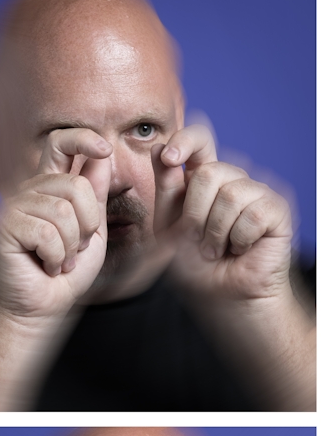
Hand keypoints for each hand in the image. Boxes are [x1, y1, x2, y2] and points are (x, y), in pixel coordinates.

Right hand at [0, 129, 110, 319]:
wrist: (39, 308)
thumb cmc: (64, 272)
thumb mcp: (92, 229)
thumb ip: (95, 194)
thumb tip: (102, 156)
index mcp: (47, 187)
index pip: (59, 144)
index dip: (82, 138)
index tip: (105, 150)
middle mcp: (26, 192)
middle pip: (74, 184)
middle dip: (88, 223)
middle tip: (75, 248)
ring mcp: (11, 208)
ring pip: (62, 210)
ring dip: (71, 244)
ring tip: (59, 260)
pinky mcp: (1, 227)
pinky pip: (46, 232)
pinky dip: (55, 255)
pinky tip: (46, 265)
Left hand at [152, 123, 293, 300]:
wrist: (219, 295)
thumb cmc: (193, 263)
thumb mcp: (167, 225)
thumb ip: (165, 188)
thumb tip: (158, 148)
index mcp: (202, 178)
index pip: (199, 140)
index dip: (186, 140)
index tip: (169, 156)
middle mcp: (232, 179)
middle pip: (210, 172)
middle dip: (195, 214)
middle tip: (197, 239)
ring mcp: (256, 192)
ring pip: (230, 194)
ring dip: (215, 232)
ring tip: (217, 248)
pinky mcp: (276, 209)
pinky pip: (252, 215)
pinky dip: (238, 239)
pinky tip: (239, 248)